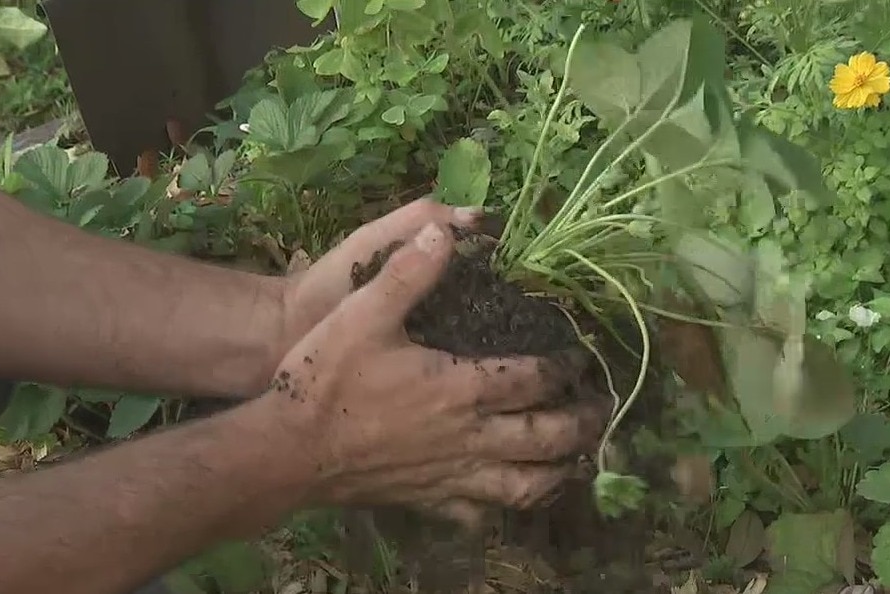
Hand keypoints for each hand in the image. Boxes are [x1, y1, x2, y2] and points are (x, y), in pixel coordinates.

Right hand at [262, 222, 604, 524]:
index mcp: (462, 389)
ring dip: (560, 472)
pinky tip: (507, 495)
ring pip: (526, 486)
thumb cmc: (324, 379)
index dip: (565, 366)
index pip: (535, 379)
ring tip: (578, 459)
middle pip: (547, 438)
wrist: (287, 451)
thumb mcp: (363, 314)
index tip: (581, 355)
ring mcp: (452, 477)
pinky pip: (479, 512)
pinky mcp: (428, 501)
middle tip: (601, 408)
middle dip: (582, 423)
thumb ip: (409, 273)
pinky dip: (503, 505)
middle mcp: (469, 438)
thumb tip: (445, 230)